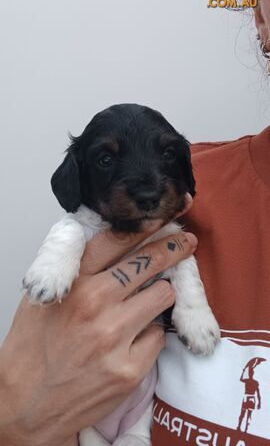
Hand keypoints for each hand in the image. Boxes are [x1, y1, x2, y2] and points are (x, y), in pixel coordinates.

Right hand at [0, 205, 195, 445]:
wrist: (27, 403)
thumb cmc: (32, 349)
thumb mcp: (42, 297)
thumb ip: (75, 270)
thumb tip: (113, 247)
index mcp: (73, 283)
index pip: (116, 240)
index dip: (144, 226)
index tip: (161, 219)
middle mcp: (96, 304)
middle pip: (150, 262)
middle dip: (172, 250)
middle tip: (185, 242)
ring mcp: (116, 337)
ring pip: (163, 296)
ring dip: (159, 296)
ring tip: (143, 304)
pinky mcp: (131, 368)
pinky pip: (160, 335)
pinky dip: (151, 334)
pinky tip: (131, 341)